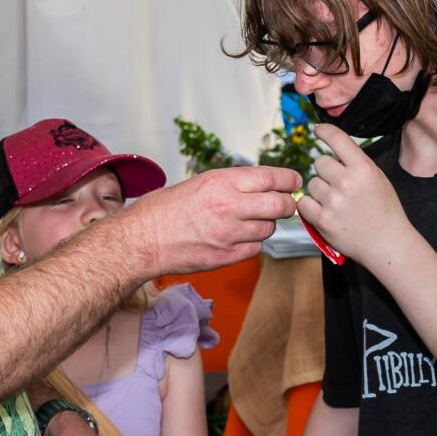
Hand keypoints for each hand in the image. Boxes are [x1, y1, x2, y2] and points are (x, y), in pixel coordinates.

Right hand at [121, 165, 300, 275]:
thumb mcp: (197, 184)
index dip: (289, 180)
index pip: (271, 178)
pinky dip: (252, 243)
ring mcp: (229, 234)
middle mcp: (229, 206)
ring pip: (268, 229)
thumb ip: (230, 185)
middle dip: (286, 205)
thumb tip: (259, 186)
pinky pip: (255, 249)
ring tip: (249, 222)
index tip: (294, 182)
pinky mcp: (226, 256)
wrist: (142, 241)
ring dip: (266, 224)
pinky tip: (238, 238)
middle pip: (278, 206)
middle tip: (283, 204)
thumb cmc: (163, 210)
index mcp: (221, 182)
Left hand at [297, 124, 411, 269]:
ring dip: (320, 191)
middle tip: (339, 186)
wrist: (388, 243)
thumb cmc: (384, 210)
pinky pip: (304, 203)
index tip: (317, 130)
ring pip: (312, 183)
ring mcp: (333, 201)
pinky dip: (311, 207)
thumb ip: (356, 164)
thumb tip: (334, 151)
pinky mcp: (322, 220)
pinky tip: (326, 212)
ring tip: (337, 203)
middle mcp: (347, 181)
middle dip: (327, 172)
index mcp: (363, 168)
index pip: (337, 139)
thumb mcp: (377, 178)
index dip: (324, 131)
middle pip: (320, 162)